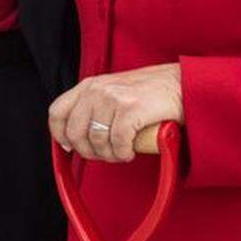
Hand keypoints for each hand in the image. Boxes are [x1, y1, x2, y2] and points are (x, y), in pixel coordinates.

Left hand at [49, 64, 182, 161]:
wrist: (184, 85)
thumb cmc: (152, 93)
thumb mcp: (115, 94)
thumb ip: (94, 110)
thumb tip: (76, 141)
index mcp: (90, 85)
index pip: (57, 112)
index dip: (60, 135)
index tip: (71, 147)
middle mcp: (97, 89)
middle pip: (75, 133)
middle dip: (89, 152)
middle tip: (106, 154)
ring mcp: (113, 98)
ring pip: (97, 141)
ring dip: (110, 155)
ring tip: (123, 151)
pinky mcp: (130, 109)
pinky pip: (117, 143)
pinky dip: (124, 153)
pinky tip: (132, 150)